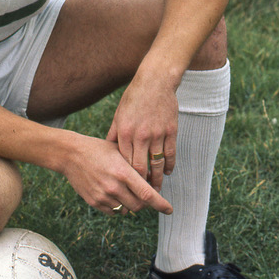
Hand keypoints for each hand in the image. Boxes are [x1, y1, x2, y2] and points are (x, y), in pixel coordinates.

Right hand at [61, 133, 171, 214]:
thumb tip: (153, 181)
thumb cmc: (99, 150)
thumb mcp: (120, 152)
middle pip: (139, 205)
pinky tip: (115, 194)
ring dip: (131, 204)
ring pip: (126, 210)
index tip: (169, 209)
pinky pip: (113, 212)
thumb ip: (136, 166)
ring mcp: (103, 196)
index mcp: (123, 172)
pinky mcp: (94, 202)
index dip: (161, 204)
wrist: (71, 155)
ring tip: (126, 191)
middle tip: (145, 195)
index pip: (147, 194)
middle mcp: (114, 186)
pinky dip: (118, 206)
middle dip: (146, 203)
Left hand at [105, 76, 177, 191]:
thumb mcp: (119, 114)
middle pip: (140, 167)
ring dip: (156, 180)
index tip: (125, 188)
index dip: (125, 178)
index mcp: (125, 133)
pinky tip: (166, 172)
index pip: (124, 162)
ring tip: (156, 190)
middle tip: (141, 197)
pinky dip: (169, 165)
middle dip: (140, 185)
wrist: (155, 81)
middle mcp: (140, 136)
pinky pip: (170, 154)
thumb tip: (107, 150)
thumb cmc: (134, 98)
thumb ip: (114, 134)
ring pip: (157, 164)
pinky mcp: (170, 131)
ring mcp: (157, 134)